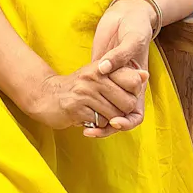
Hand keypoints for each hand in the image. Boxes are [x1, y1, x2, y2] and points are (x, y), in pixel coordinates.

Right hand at [23, 62, 147, 132]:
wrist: (47, 96)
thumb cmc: (78, 88)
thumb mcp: (98, 76)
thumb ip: (122, 76)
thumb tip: (145, 75)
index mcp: (102, 67)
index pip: (133, 81)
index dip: (133, 94)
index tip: (123, 96)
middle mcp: (94, 77)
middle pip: (127, 102)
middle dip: (123, 112)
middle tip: (111, 110)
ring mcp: (84, 92)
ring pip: (114, 116)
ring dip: (109, 120)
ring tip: (98, 113)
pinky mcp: (76, 108)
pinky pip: (100, 123)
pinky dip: (97, 125)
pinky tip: (88, 118)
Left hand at [85, 0, 157, 136]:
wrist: (126, 14)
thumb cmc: (136, 27)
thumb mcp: (132, 40)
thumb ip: (119, 56)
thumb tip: (103, 70)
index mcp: (137, 84)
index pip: (135, 113)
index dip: (127, 122)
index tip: (115, 123)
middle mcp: (124, 87)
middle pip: (118, 117)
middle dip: (106, 127)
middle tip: (89, 129)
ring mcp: (110, 82)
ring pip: (104, 111)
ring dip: (95, 121)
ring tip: (83, 127)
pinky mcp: (97, 75)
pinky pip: (93, 96)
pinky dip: (87, 106)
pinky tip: (76, 111)